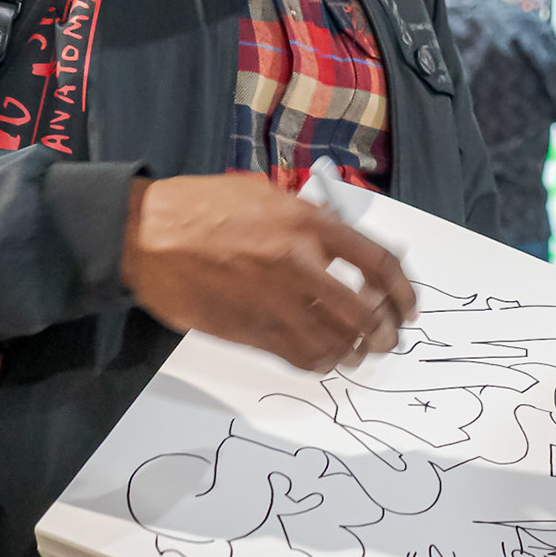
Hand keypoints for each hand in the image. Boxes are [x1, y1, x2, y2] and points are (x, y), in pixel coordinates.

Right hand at [121, 174, 416, 373]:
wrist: (146, 235)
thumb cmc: (203, 207)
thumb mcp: (267, 195)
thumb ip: (311, 221)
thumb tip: (348, 246)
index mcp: (307, 223)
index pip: (378, 262)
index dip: (403, 291)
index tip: (409, 307)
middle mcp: (298, 264)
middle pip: (365, 313)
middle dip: (385, 332)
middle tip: (388, 338)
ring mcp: (274, 301)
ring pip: (336, 342)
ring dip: (356, 351)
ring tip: (359, 351)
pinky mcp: (250, 330)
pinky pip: (300, 356)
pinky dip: (321, 361)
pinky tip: (324, 357)